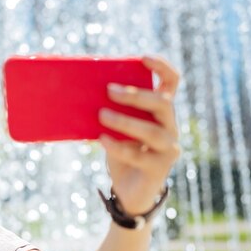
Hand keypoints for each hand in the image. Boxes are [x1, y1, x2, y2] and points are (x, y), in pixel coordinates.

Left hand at [98, 56, 180, 214]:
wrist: (129, 192)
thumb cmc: (121, 154)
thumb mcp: (114, 130)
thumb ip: (108, 114)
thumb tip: (79, 98)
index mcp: (161, 112)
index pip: (171, 83)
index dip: (161, 67)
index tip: (142, 58)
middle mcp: (170, 127)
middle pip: (162, 103)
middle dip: (136, 94)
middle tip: (109, 90)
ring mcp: (168, 148)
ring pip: (153, 129)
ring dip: (125, 120)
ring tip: (102, 115)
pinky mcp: (160, 168)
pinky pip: (139, 154)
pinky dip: (118, 145)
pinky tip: (102, 140)